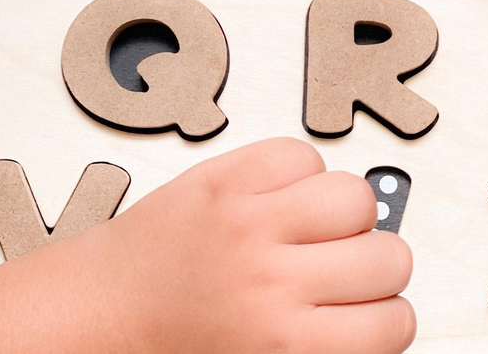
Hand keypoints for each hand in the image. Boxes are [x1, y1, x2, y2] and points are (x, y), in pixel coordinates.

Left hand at [0, 138, 414, 353]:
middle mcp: (275, 277)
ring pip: (356, 194)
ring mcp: (251, 218)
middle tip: (346, 268)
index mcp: (286, 344)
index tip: (370, 312)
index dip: (387, 317)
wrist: (93, 313)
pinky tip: (281, 196)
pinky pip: (301, 153)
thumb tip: (376, 319)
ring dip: (347, 213)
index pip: (394, 323)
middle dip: (375, 264)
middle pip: (388, 255)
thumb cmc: (164, 347)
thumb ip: (324, 347)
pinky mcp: (227, 175)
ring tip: (318, 226)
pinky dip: (301, 171)